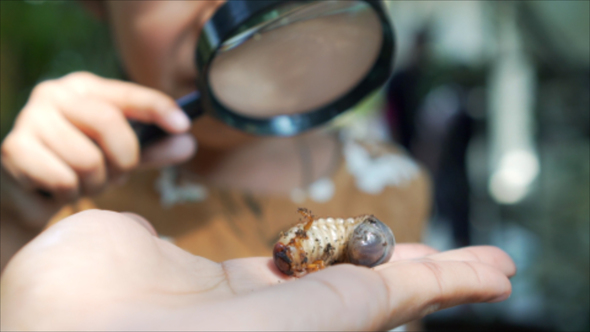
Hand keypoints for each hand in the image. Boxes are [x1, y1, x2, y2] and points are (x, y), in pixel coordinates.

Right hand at [0, 72, 195, 227]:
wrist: (26, 190)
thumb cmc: (78, 164)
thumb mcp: (121, 154)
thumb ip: (153, 149)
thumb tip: (188, 143)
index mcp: (85, 87)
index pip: (129, 94)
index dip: (159, 108)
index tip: (183, 126)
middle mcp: (55, 94)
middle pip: (110, 124)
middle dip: (123, 161)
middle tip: (116, 174)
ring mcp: (30, 118)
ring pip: (88, 161)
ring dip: (94, 184)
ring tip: (83, 182)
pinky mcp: (14, 148)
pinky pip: (63, 180)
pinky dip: (69, 194)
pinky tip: (58, 189)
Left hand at [0, 210, 514, 330]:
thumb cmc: (76, 291)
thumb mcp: (119, 248)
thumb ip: (142, 244)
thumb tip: (150, 244)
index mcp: (223, 300)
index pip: (297, 276)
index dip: (338, 259)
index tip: (368, 243)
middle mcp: (276, 320)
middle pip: (358, 293)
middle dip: (411, 278)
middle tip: (466, 269)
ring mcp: (307, 323)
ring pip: (390, 299)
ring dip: (444, 281)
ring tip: (491, 271)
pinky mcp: (329, 320)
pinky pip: (395, 296)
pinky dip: (444, 283)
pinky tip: (485, 273)